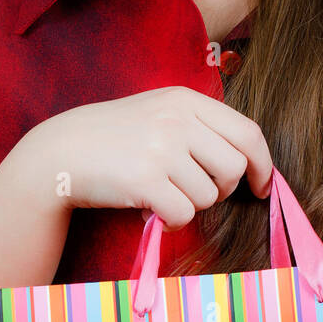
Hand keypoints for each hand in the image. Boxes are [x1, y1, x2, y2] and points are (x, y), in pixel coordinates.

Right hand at [34, 86, 274, 228]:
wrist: (59, 152)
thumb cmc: (115, 137)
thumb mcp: (159, 112)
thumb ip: (201, 126)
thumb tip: (250, 159)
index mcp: (186, 99)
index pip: (248, 132)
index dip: (263, 164)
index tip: (262, 185)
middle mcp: (178, 119)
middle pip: (235, 167)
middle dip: (223, 189)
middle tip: (197, 192)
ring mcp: (161, 148)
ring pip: (210, 195)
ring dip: (192, 205)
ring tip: (164, 195)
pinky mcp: (145, 179)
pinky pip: (184, 214)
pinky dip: (173, 222)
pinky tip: (154, 213)